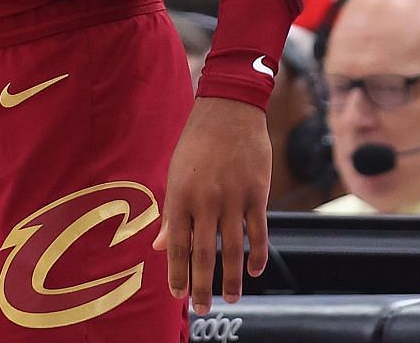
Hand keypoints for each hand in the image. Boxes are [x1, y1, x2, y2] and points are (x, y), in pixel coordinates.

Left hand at [153, 97, 272, 314]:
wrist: (228, 110)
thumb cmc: (196, 142)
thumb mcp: (175, 174)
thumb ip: (171, 213)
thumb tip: (160, 246)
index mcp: (180, 195)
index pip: (176, 244)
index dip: (176, 272)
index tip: (177, 295)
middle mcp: (205, 201)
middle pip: (203, 253)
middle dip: (201, 285)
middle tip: (202, 309)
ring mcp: (233, 199)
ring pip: (233, 249)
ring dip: (232, 278)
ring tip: (230, 298)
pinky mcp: (256, 194)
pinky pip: (259, 232)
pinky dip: (257, 255)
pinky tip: (254, 272)